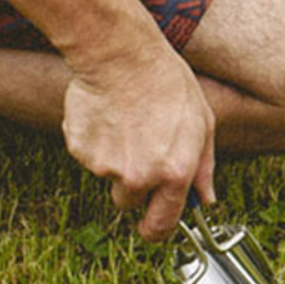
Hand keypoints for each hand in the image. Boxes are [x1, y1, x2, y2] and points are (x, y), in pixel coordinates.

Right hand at [61, 47, 215, 241]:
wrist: (121, 55)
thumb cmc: (167, 83)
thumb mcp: (202, 122)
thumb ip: (203, 167)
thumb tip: (205, 199)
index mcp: (174, 173)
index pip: (162, 226)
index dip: (156, 228)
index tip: (151, 225)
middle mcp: (139, 177)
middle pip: (129, 202)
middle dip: (134, 186)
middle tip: (139, 149)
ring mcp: (106, 166)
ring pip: (108, 175)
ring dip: (114, 157)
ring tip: (126, 119)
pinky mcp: (80, 150)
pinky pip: (88, 155)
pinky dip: (95, 140)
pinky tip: (107, 113)